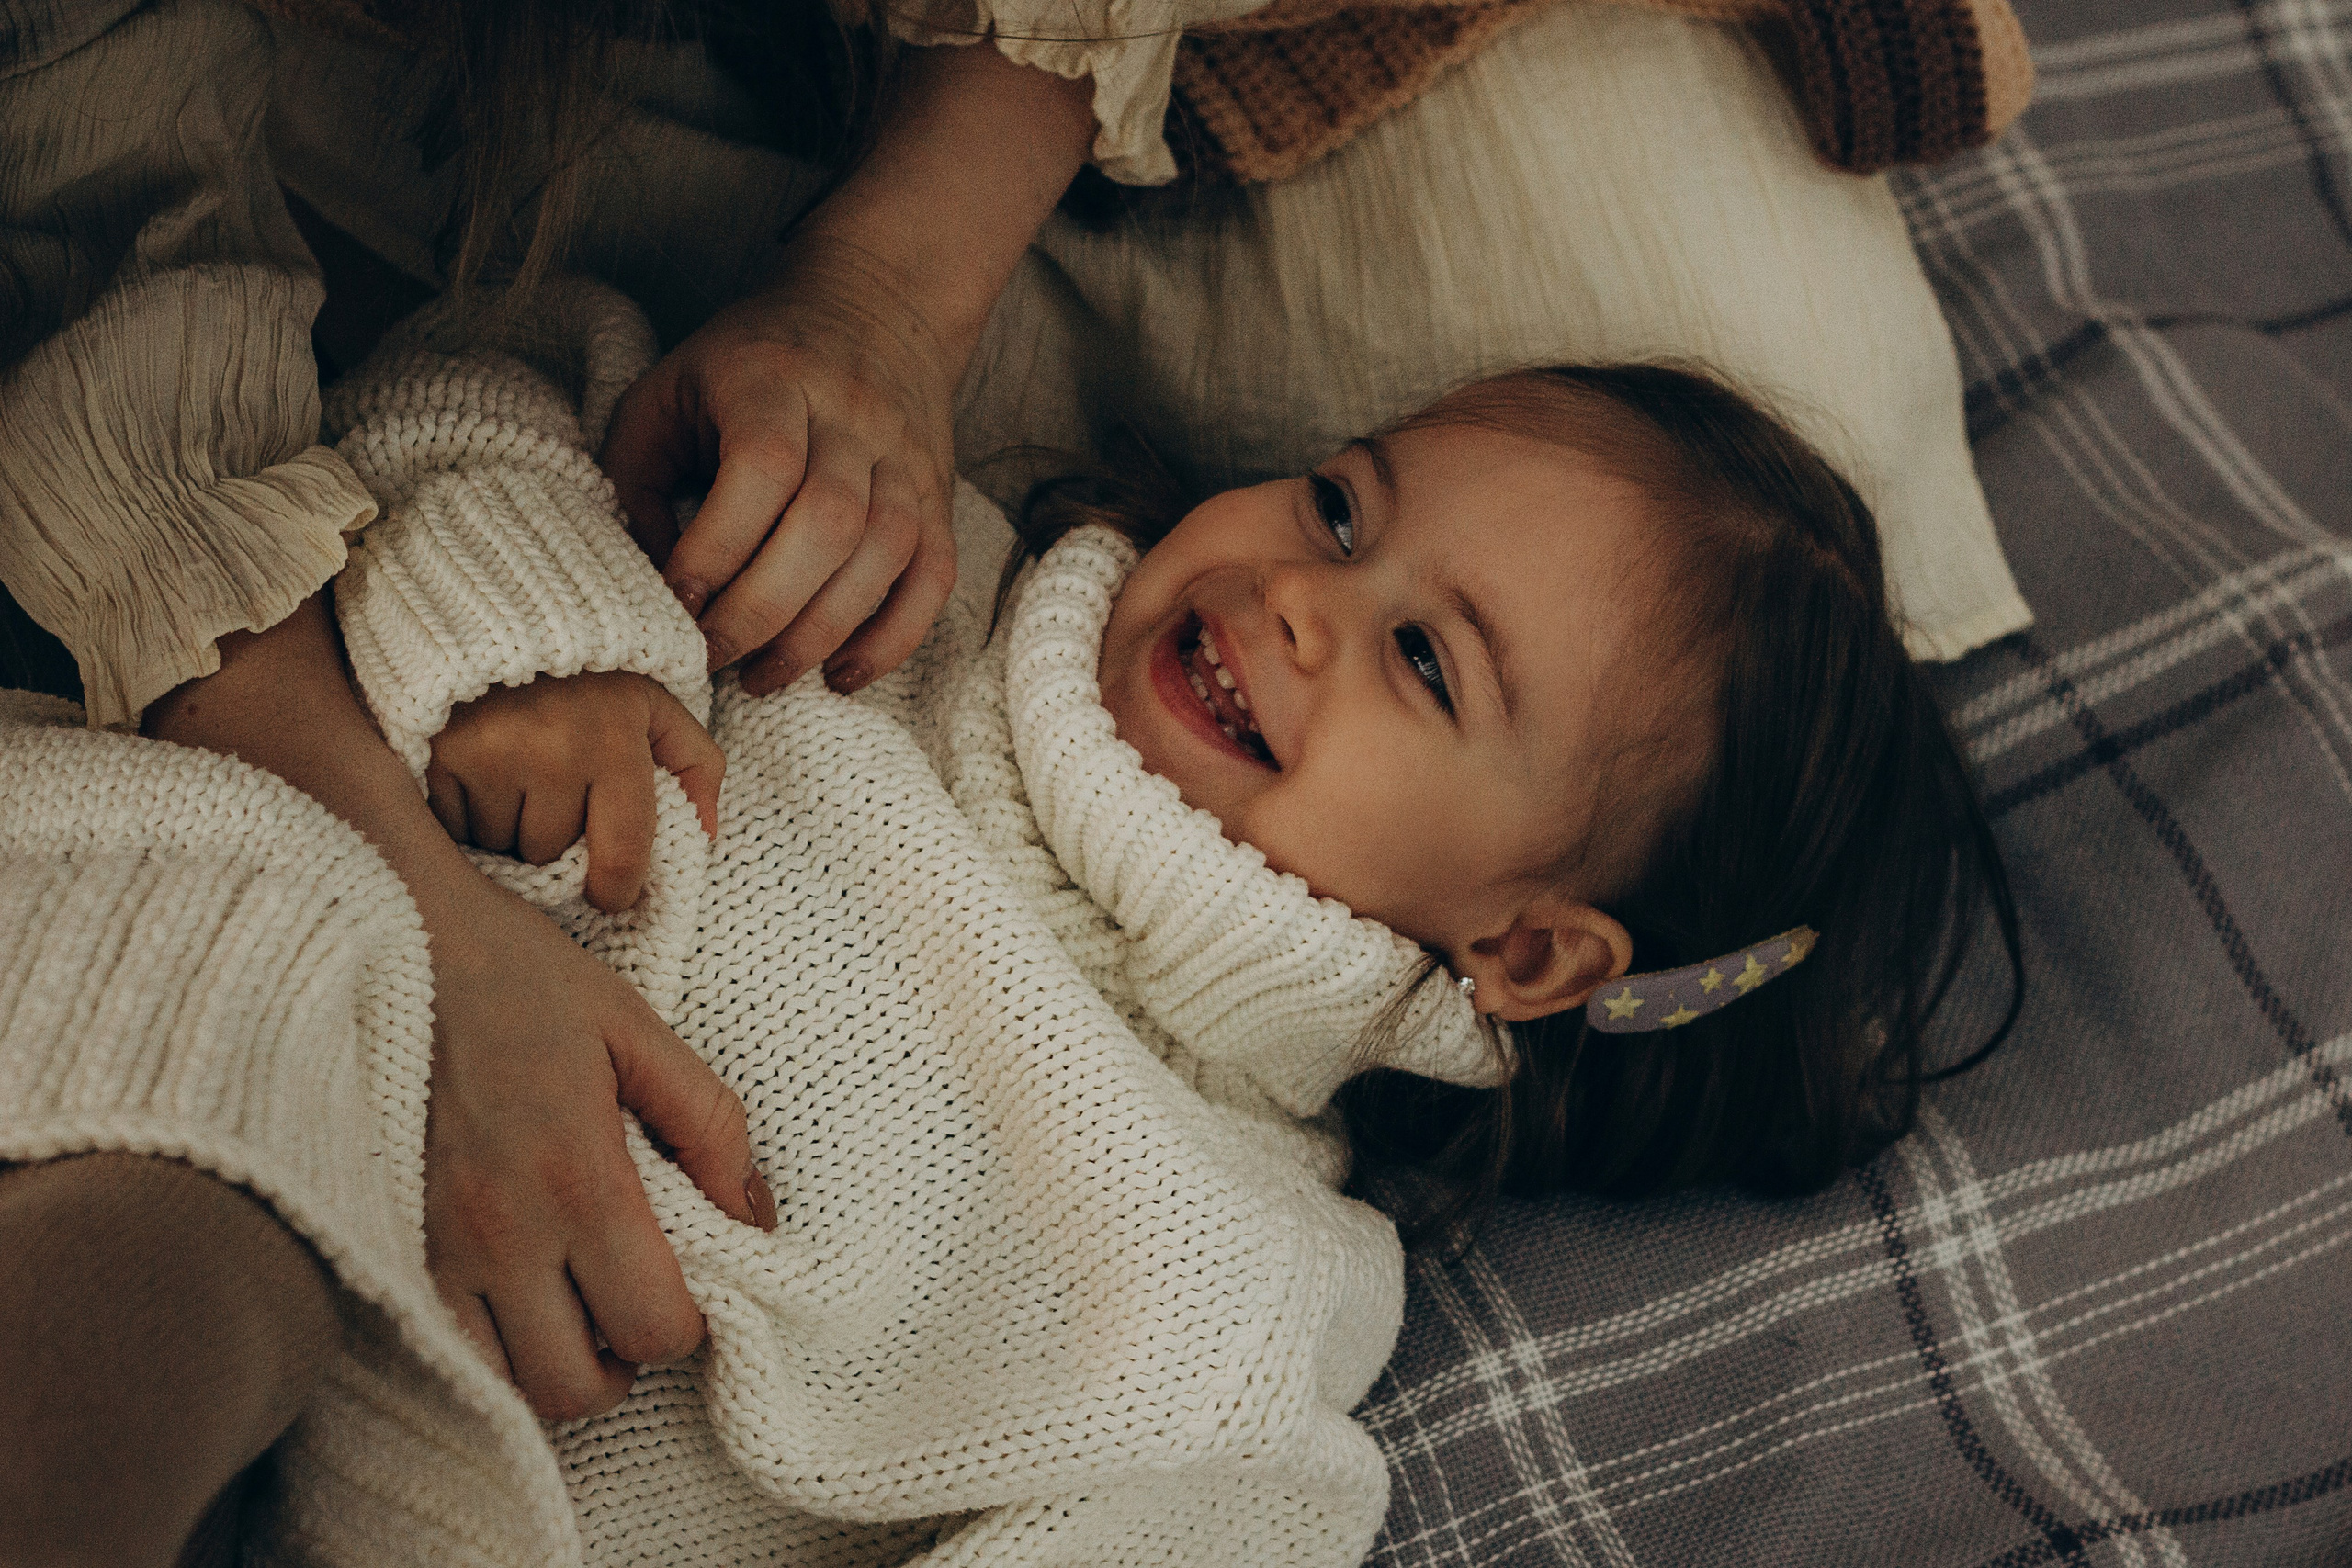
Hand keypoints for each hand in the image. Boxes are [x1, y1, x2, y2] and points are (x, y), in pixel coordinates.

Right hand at [144, 599, 772, 1424]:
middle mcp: (501, 1234)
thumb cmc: (516, 975)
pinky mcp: (385, 1245)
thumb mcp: (635, 1027)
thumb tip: (752, 1213)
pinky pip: (444, 1350)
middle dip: (625, 1358)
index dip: (689, 1320)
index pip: (656, 1327)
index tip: (688, 1278)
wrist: (380, 935)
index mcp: (578, 1178)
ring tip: (577, 1300)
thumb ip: (708, 1124)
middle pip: (580, 1387)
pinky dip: (491, 1346)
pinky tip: (515, 1287)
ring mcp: (432, 1250)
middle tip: (633, 1299)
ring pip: (507, 1386)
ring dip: (556, 1363)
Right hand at [428, 671, 723, 912]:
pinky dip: (466, 819)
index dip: (615, 890)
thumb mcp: (657, 708)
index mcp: (615, 741)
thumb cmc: (591, 677)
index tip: (609, 894)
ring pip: (500, 847)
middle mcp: (552, 750)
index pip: (620, 855)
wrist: (502, 618)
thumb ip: (697, 767)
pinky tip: (479, 781)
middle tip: (552, 799)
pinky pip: (453, 830)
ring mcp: (488, 753)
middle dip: (555, 841)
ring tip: (514, 784)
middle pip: (551, 853)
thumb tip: (706, 837)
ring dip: (508, 832)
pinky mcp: (436, 756)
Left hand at [600, 42, 1095, 698]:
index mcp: (772, 378)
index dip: (718, 547)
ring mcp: (906, 458)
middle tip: (713, 658)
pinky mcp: (940, 496)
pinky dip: (894, 636)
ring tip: (765, 676)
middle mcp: (852, 415)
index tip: (676, 602)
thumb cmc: (746, 366)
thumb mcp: (668, 393)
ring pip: (885, 553)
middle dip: (763, 610)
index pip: (761, 468)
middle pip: (827, 522)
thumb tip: (656, 584)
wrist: (875, 306)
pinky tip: (844, 674)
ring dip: (822, 633)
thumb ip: (641, 482)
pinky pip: (935, 575)